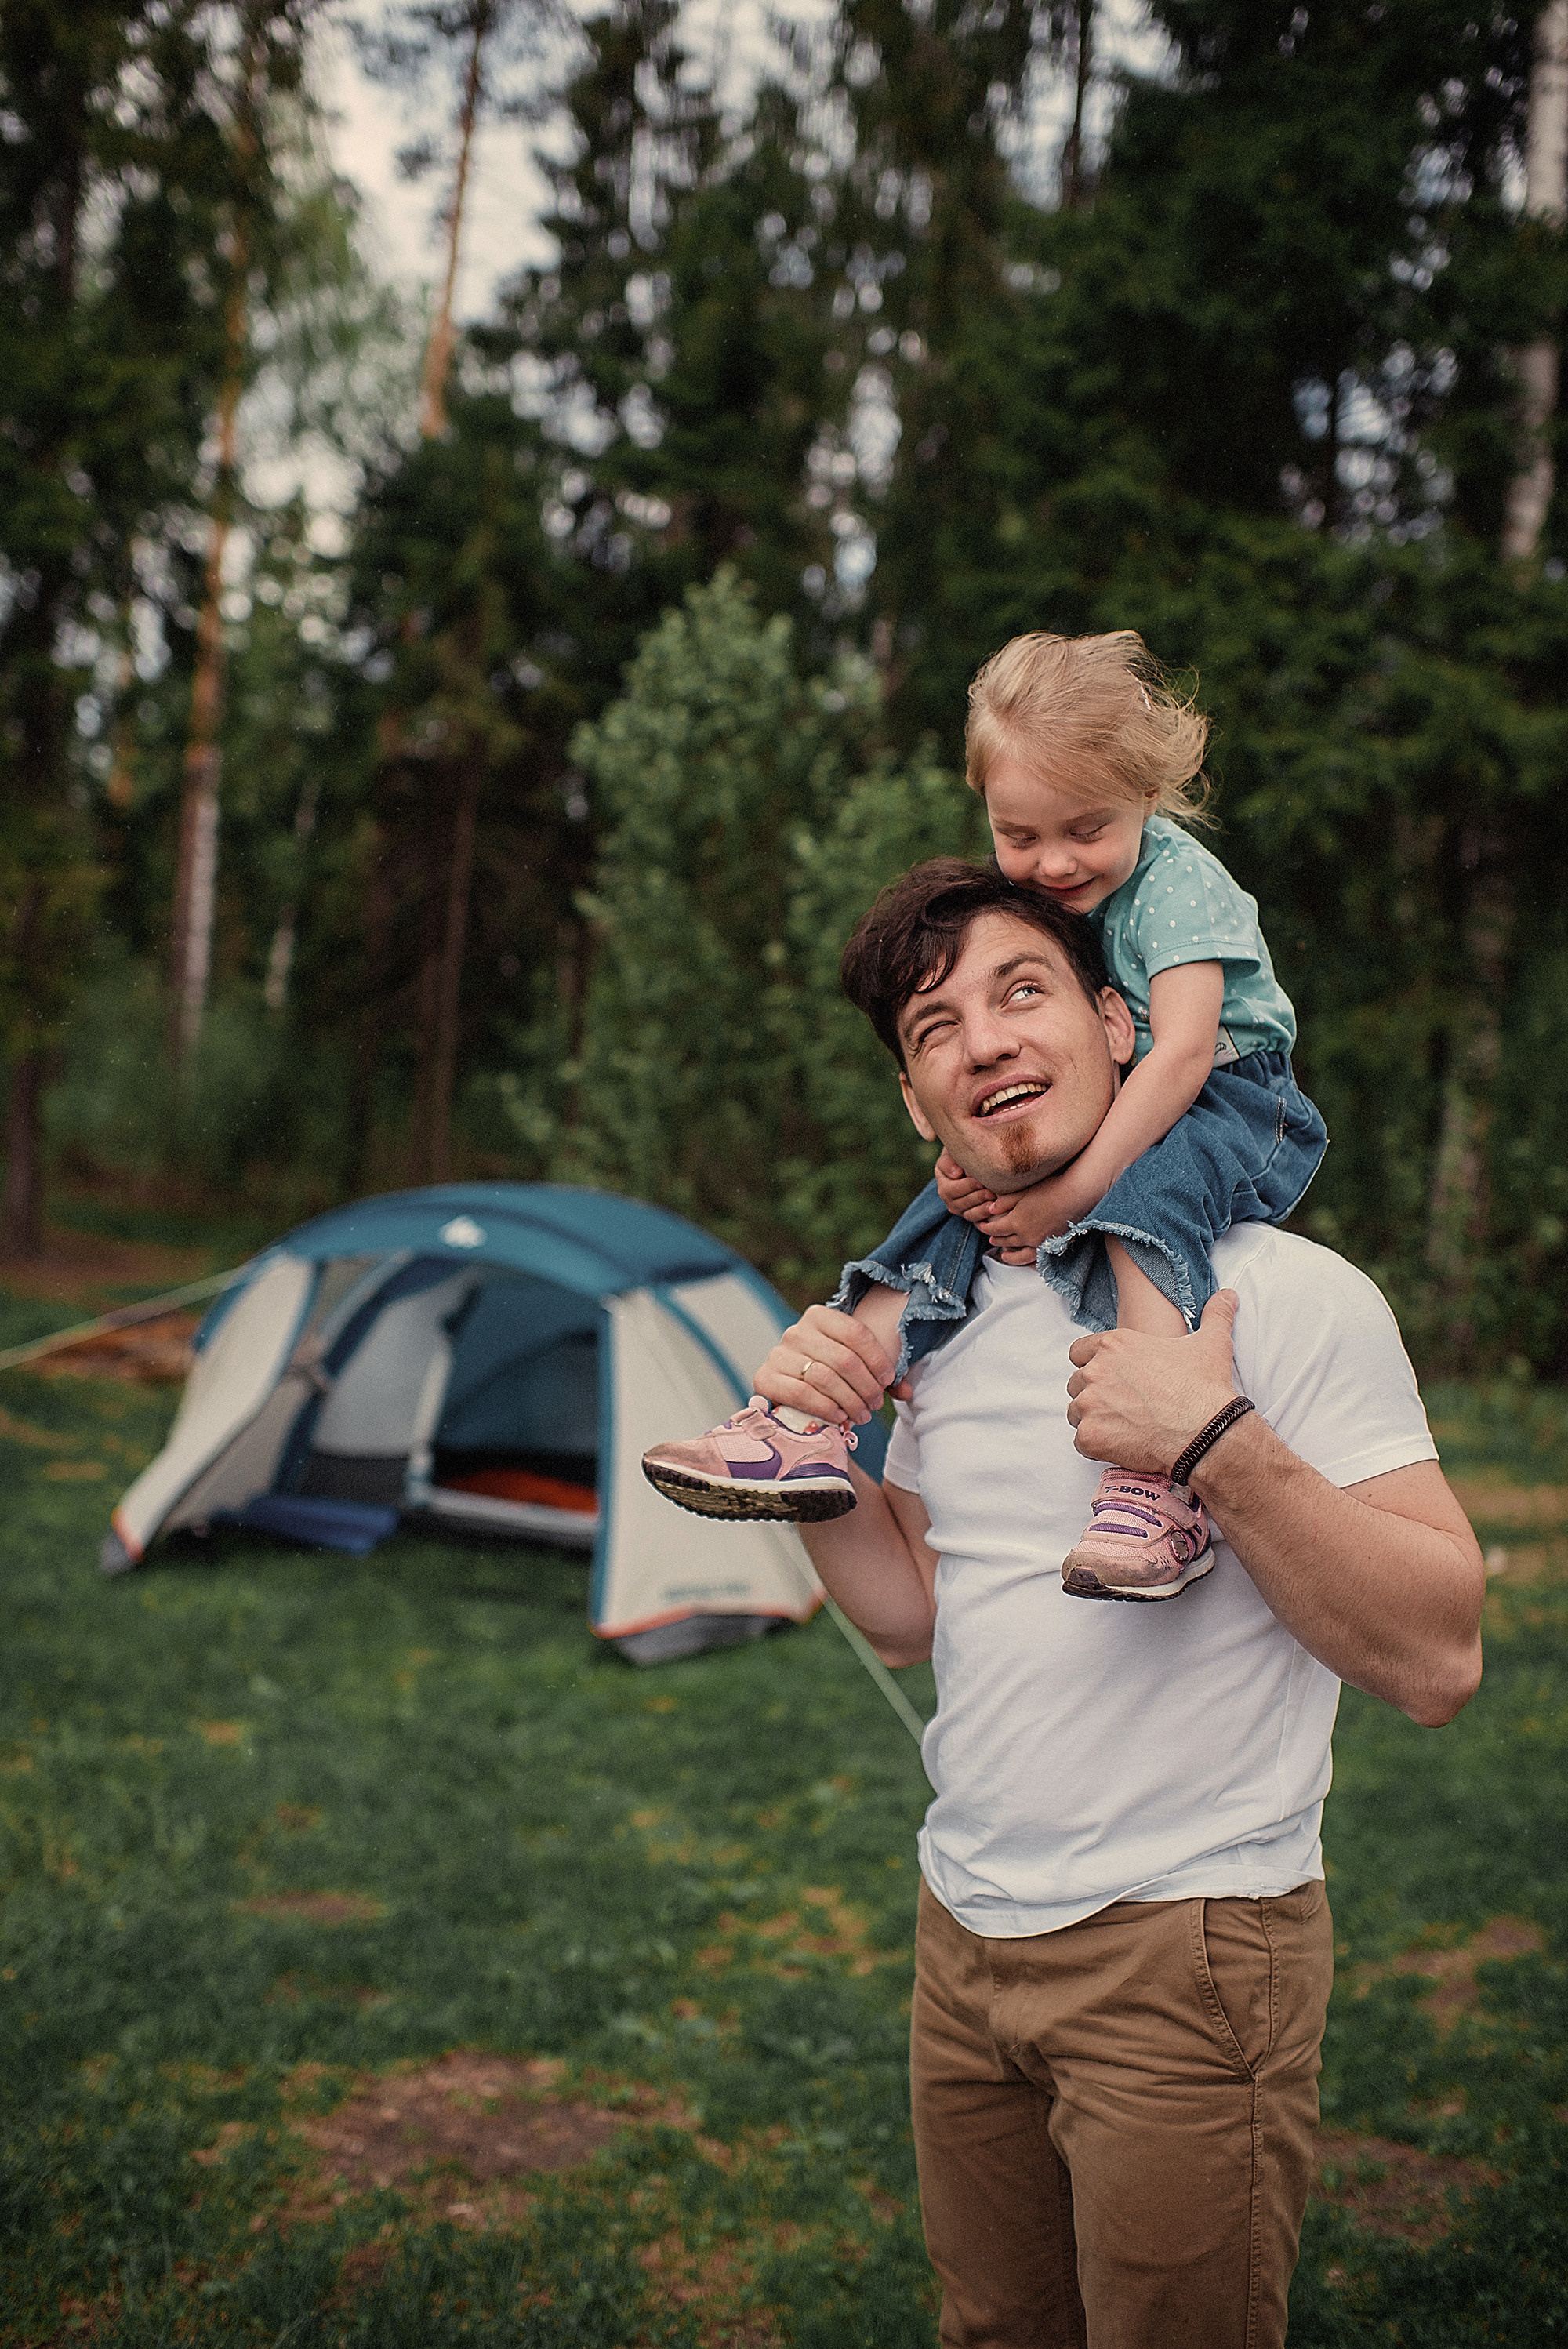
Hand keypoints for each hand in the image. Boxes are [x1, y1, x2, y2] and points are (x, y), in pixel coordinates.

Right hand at [753, 1302, 895, 1425]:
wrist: (789, 1388)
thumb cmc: (829, 1373)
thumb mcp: (854, 1365)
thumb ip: (880, 1376)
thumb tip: (907, 1392)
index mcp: (819, 1316)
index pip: (856, 1333)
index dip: (877, 1359)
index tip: (888, 1380)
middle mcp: (796, 1331)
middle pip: (844, 1359)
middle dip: (866, 1387)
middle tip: (875, 1405)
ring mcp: (778, 1354)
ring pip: (825, 1378)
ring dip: (850, 1401)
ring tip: (862, 1415)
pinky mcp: (765, 1378)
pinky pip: (802, 1394)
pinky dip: (826, 1408)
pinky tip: (839, 1417)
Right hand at [934, 1151, 997, 1224]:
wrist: (975, 1163)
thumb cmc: (963, 1156)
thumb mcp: (952, 1154)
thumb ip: (949, 1161)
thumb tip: (957, 1174)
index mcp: (944, 1185)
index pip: (951, 1190)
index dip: (966, 1186)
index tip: (980, 1181)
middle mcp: (951, 1201)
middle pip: (962, 1203)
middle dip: (977, 1197)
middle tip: (992, 1192)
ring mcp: (962, 1210)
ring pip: (970, 1214)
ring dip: (983, 1209)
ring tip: (995, 1203)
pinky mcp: (973, 1215)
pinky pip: (978, 1221)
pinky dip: (986, 1218)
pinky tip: (995, 1211)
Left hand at [970, 1167, 1089, 1254]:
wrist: (1076, 1196)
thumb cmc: (1050, 1188)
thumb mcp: (1023, 1192)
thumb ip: (1005, 1202)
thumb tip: (990, 1209)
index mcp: (1016, 1221)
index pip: (995, 1228)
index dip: (986, 1227)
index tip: (981, 1226)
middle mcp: (1026, 1236)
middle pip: (1006, 1241)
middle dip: (996, 1239)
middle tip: (990, 1237)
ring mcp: (1039, 1243)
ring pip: (1019, 1254)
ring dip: (1009, 1255)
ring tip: (1004, 1254)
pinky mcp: (1052, 1245)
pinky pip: (1036, 1259)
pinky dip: (1028, 1262)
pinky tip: (1026, 1262)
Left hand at [1065, 1289, 1240, 1470]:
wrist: (1207, 1434)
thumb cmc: (1205, 1388)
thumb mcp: (1212, 1343)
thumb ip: (1215, 1315)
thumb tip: (1228, 1296)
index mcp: (1114, 1345)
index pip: (1079, 1352)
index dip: (1094, 1366)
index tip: (1113, 1379)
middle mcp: (1095, 1371)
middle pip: (1077, 1383)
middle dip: (1095, 1394)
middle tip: (1123, 1406)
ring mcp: (1090, 1405)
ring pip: (1077, 1413)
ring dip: (1095, 1420)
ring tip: (1124, 1427)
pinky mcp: (1091, 1436)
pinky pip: (1081, 1442)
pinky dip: (1098, 1445)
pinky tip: (1122, 1445)